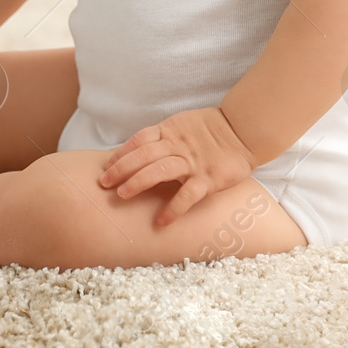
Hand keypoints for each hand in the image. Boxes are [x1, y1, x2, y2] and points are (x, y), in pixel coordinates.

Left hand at [98, 107, 256, 227]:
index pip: (139, 140)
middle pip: (143, 155)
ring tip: (122, 195)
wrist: (244, 130)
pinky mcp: (208, 179)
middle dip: (121, 168)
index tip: (106, 166)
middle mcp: (178, 145)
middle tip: (104, 183)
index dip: (121, 153)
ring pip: (160, 170)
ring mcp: (193, 162)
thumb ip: (163, 137)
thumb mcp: (183, 125)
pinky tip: (161, 222)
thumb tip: (137, 152)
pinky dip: (173, 209)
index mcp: (170, 131)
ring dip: (138, 182)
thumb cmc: (211, 130)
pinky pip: (188, 195)